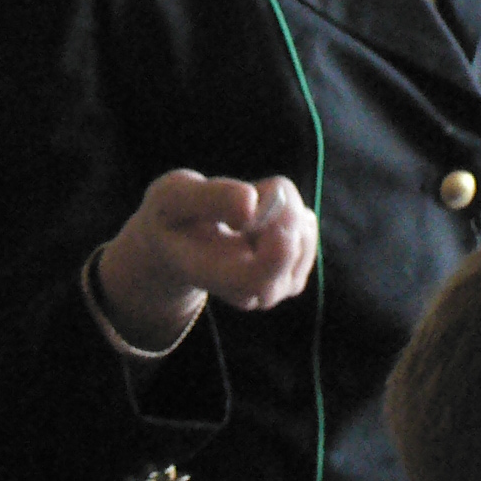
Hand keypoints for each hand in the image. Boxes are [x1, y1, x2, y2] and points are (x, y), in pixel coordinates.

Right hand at [95, 170, 317, 351]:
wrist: (176, 246)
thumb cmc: (172, 216)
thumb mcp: (174, 196)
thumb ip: (209, 198)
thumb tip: (251, 203)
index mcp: (209, 274)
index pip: (255, 277)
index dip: (274, 245)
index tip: (266, 207)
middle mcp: (246, 293)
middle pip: (288, 252)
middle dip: (283, 208)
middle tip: (259, 188)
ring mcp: (273, 289)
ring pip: (302, 236)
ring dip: (285, 205)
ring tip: (252, 203)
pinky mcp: (291, 275)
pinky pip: (307, 232)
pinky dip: (293, 212)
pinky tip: (265, 215)